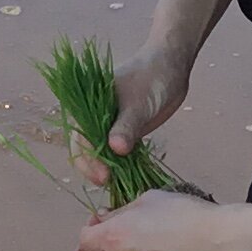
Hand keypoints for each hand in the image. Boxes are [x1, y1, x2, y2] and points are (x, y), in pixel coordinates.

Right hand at [75, 40, 193, 191]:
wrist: (171, 67)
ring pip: (102, 152)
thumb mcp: (138, 104)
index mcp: (88, 106)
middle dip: (95, 168)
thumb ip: (126, 126)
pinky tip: (127, 176)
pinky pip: (118, 152)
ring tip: (118, 184)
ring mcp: (110, 125)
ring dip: (108, 168)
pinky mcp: (126, 131)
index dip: (87, 159)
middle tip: (109, 183)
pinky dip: (121, 164)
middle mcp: (95, 118)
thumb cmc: (152, 77)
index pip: (80, 138)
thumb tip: (115, 148)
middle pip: (87, 149)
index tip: (102, 176)